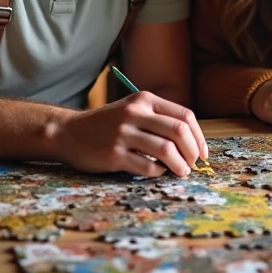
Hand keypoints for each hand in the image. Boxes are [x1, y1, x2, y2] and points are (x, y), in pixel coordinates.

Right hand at [55, 92, 207, 176]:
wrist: (69, 132)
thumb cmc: (107, 124)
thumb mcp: (132, 110)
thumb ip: (158, 119)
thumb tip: (192, 142)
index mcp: (144, 100)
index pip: (184, 116)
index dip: (199, 137)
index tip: (202, 153)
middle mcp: (134, 113)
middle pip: (178, 132)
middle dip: (192, 152)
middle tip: (193, 164)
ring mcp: (123, 134)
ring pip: (166, 150)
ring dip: (180, 166)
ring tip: (180, 172)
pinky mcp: (113, 154)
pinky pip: (147, 167)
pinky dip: (158, 172)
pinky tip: (157, 172)